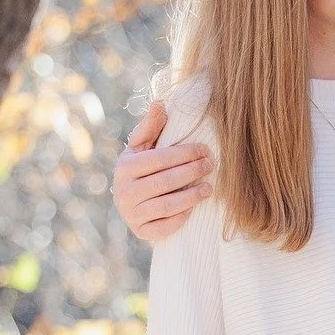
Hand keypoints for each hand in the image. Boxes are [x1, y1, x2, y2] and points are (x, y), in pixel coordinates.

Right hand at [113, 99, 213, 242]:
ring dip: (192, 196)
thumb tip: (161, 102)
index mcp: (124, 167)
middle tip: (211, 165)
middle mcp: (123, 192)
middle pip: (165, 182)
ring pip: (167, 205)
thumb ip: (152, 126)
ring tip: (209, 188)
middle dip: (192, 172)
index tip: (205, 149)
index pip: (159, 159)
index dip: (185, 153)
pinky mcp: (140, 232)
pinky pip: (164, 227)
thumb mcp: (143, 146)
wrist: (132, 202)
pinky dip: (181, 217)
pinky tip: (194, 208)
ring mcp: (131, 214)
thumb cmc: (142, 168)